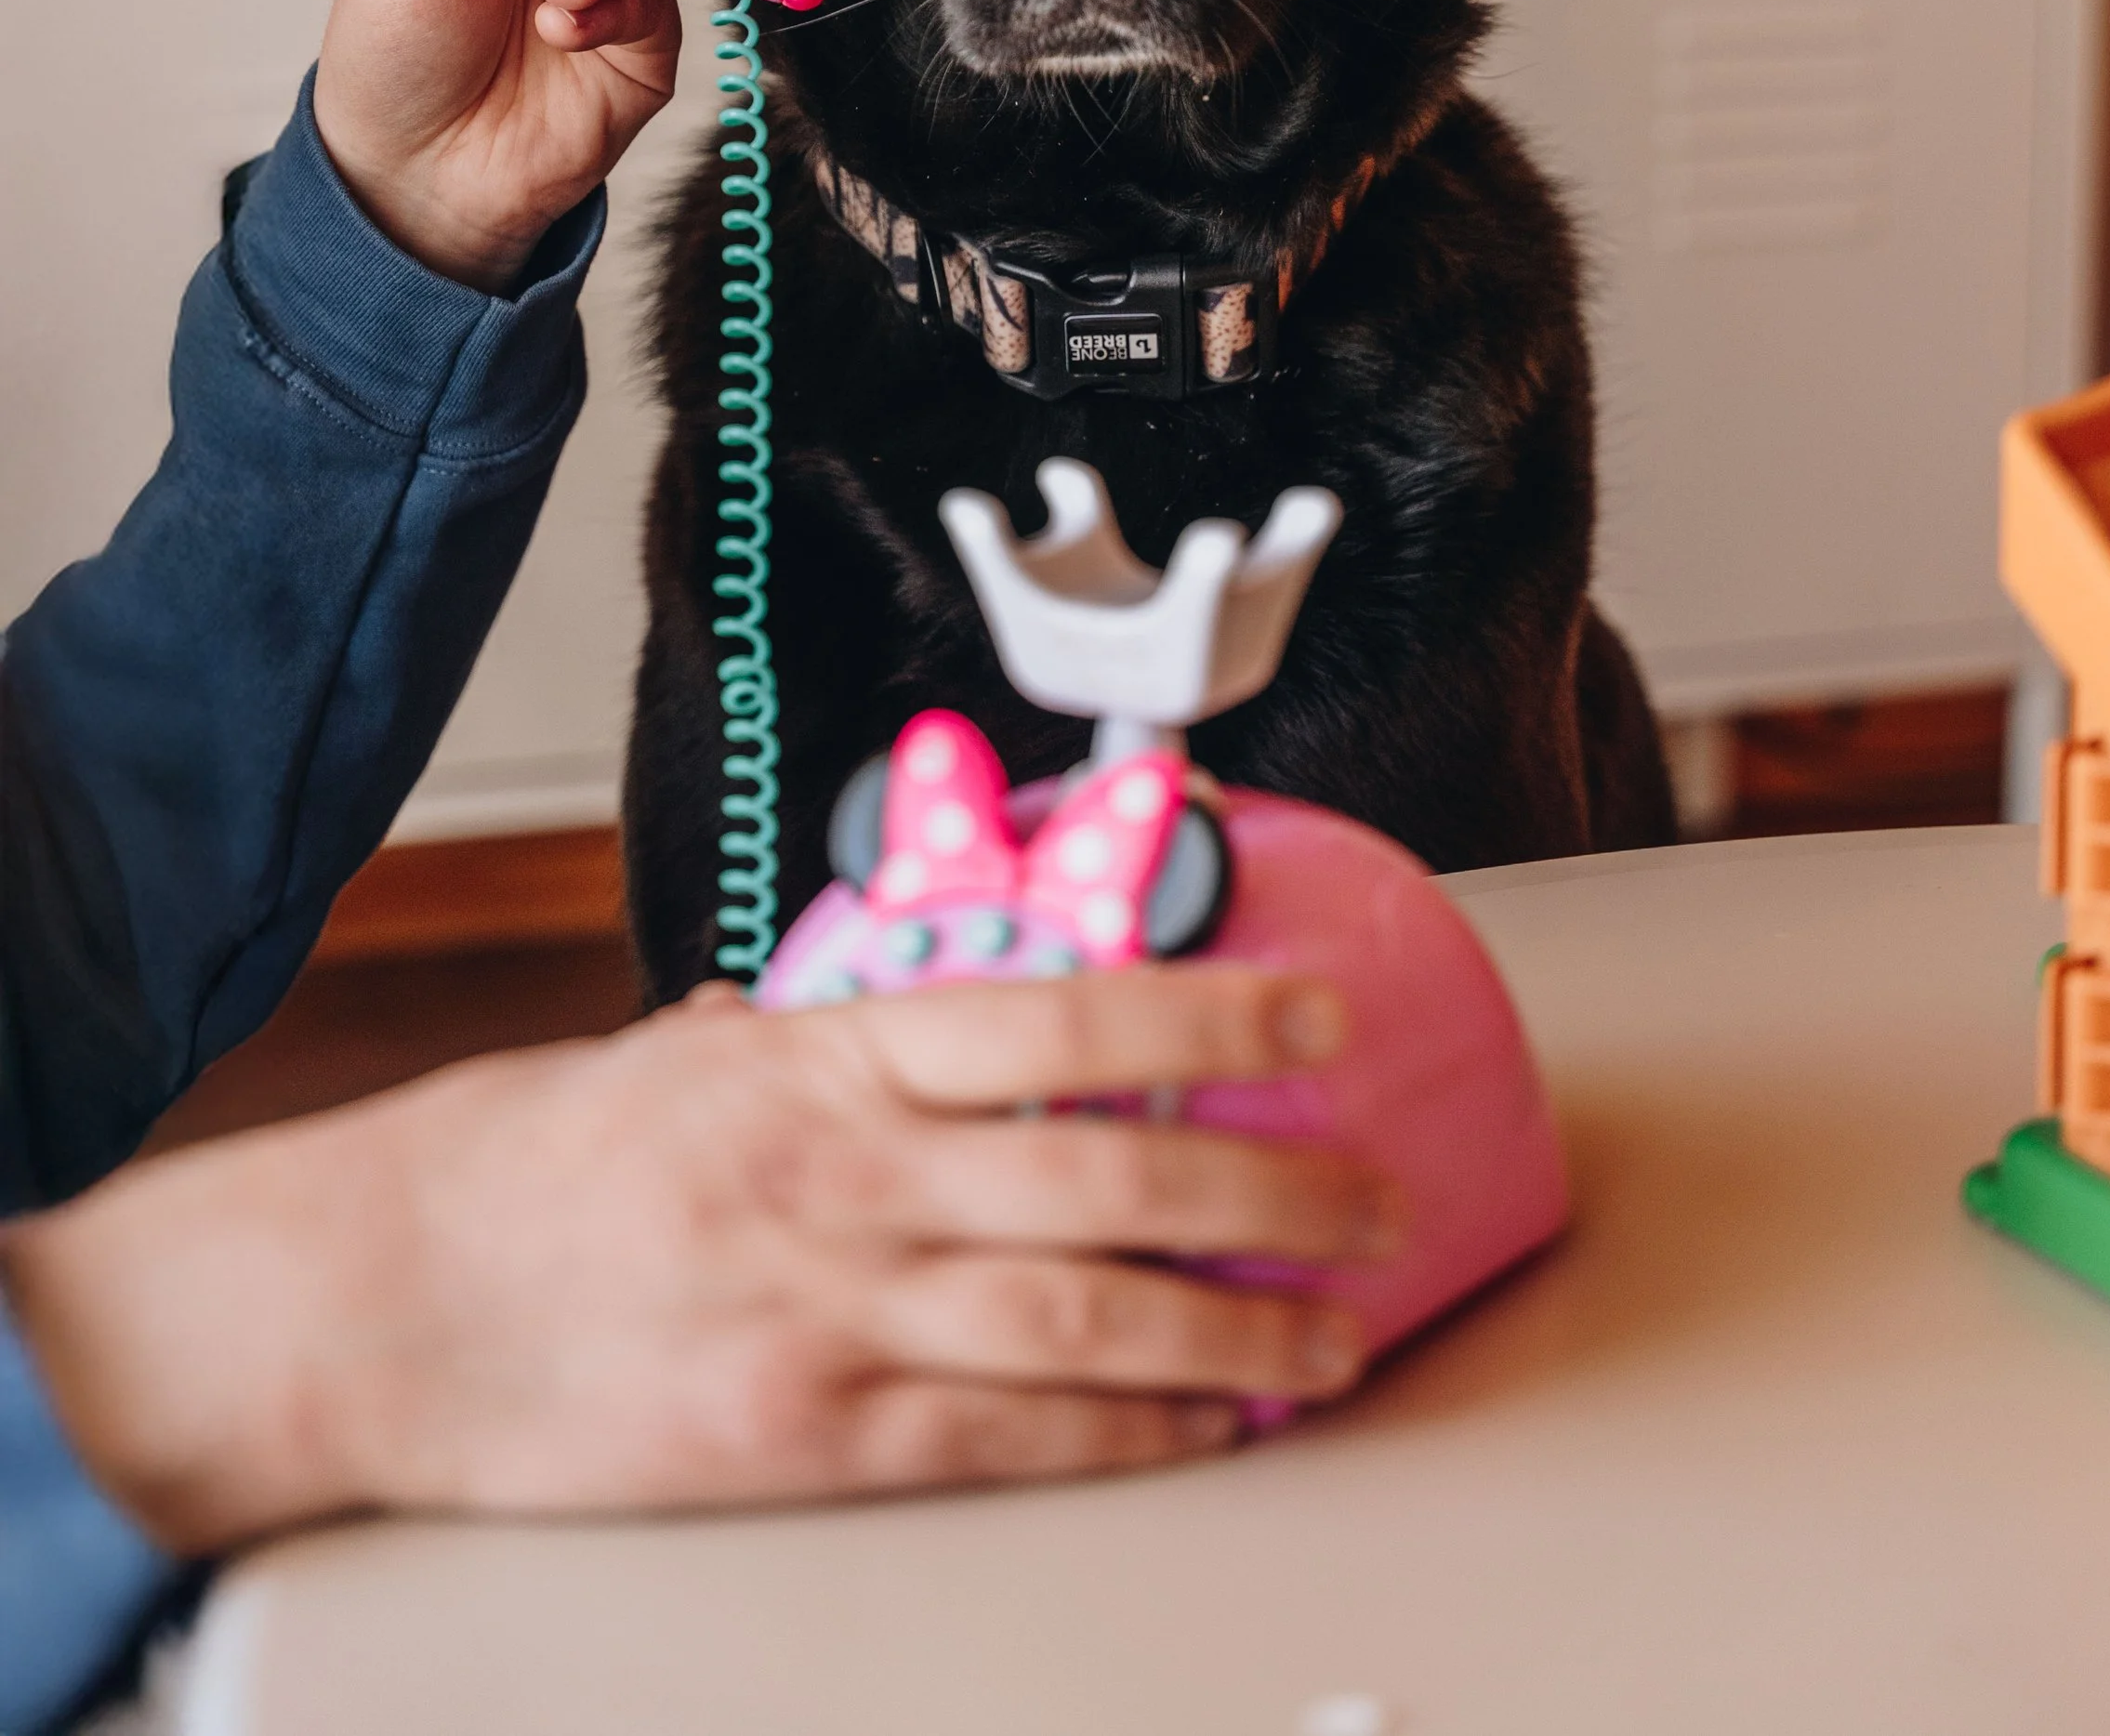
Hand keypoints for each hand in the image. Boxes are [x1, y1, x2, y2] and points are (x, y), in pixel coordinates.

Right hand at [2, 969, 1394, 1551]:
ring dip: (1232, 1324)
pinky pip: (1003, 1440)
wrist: (384, 1300)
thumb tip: (924, 1014)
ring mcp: (829, 1313)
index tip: (1313, 1017)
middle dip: (1268, 1186)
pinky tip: (1211, 1422)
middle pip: (1105, 1176)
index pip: (1057, 1016)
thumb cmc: (533, 1162)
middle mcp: (847, 1175)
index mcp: (825, 1054)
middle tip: (1378, 1193)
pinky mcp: (803, 1437)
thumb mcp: (690, 1048)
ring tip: (1338, 1327)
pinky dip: (1126, 1434)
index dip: (1204, 1017)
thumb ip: (823, 1035)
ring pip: (1080, 1318)